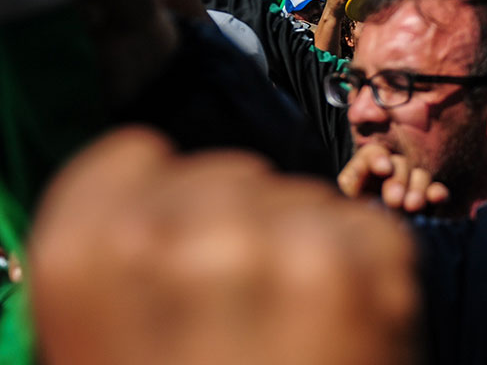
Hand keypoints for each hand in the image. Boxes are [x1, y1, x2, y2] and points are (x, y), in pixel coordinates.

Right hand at [30, 129, 419, 364]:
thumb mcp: (113, 364)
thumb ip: (121, 290)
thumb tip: (150, 232)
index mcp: (94, 269)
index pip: (127, 161)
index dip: (153, 193)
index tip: (169, 233)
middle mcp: (188, 245)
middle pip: (223, 175)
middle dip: (235, 229)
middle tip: (242, 319)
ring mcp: (289, 253)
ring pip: (298, 198)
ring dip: (300, 250)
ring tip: (295, 341)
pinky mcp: (373, 269)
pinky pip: (360, 225)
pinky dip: (360, 268)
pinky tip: (346, 335)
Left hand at [337, 142, 449, 213]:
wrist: (370, 248)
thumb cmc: (355, 216)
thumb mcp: (349, 196)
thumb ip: (352, 182)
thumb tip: (356, 177)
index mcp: (367, 167)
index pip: (373, 154)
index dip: (378, 158)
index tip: (384, 169)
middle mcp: (391, 172)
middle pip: (400, 164)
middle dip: (398, 179)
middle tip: (394, 199)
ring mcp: (411, 185)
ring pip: (420, 175)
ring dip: (417, 188)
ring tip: (412, 206)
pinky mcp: (427, 199)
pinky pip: (436, 191)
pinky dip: (438, 193)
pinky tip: (438, 197)